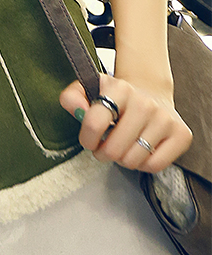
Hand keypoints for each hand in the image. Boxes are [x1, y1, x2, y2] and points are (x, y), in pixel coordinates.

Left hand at [60, 73, 191, 173]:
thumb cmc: (114, 97)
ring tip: (123, 146)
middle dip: (103, 153)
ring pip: (133, 160)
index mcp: (119, 88)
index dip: (86, 139)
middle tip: (105, 145)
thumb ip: (72, 98)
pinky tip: (139, 149)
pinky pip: (154, 165)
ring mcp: (165, 119)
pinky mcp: (182, 134)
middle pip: (113, 149)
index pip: (93, 123)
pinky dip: (143, 164)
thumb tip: (77, 111)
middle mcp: (145, 103)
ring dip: (122, 159)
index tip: (89, 139)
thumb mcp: (88, 89)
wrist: (150, 94)